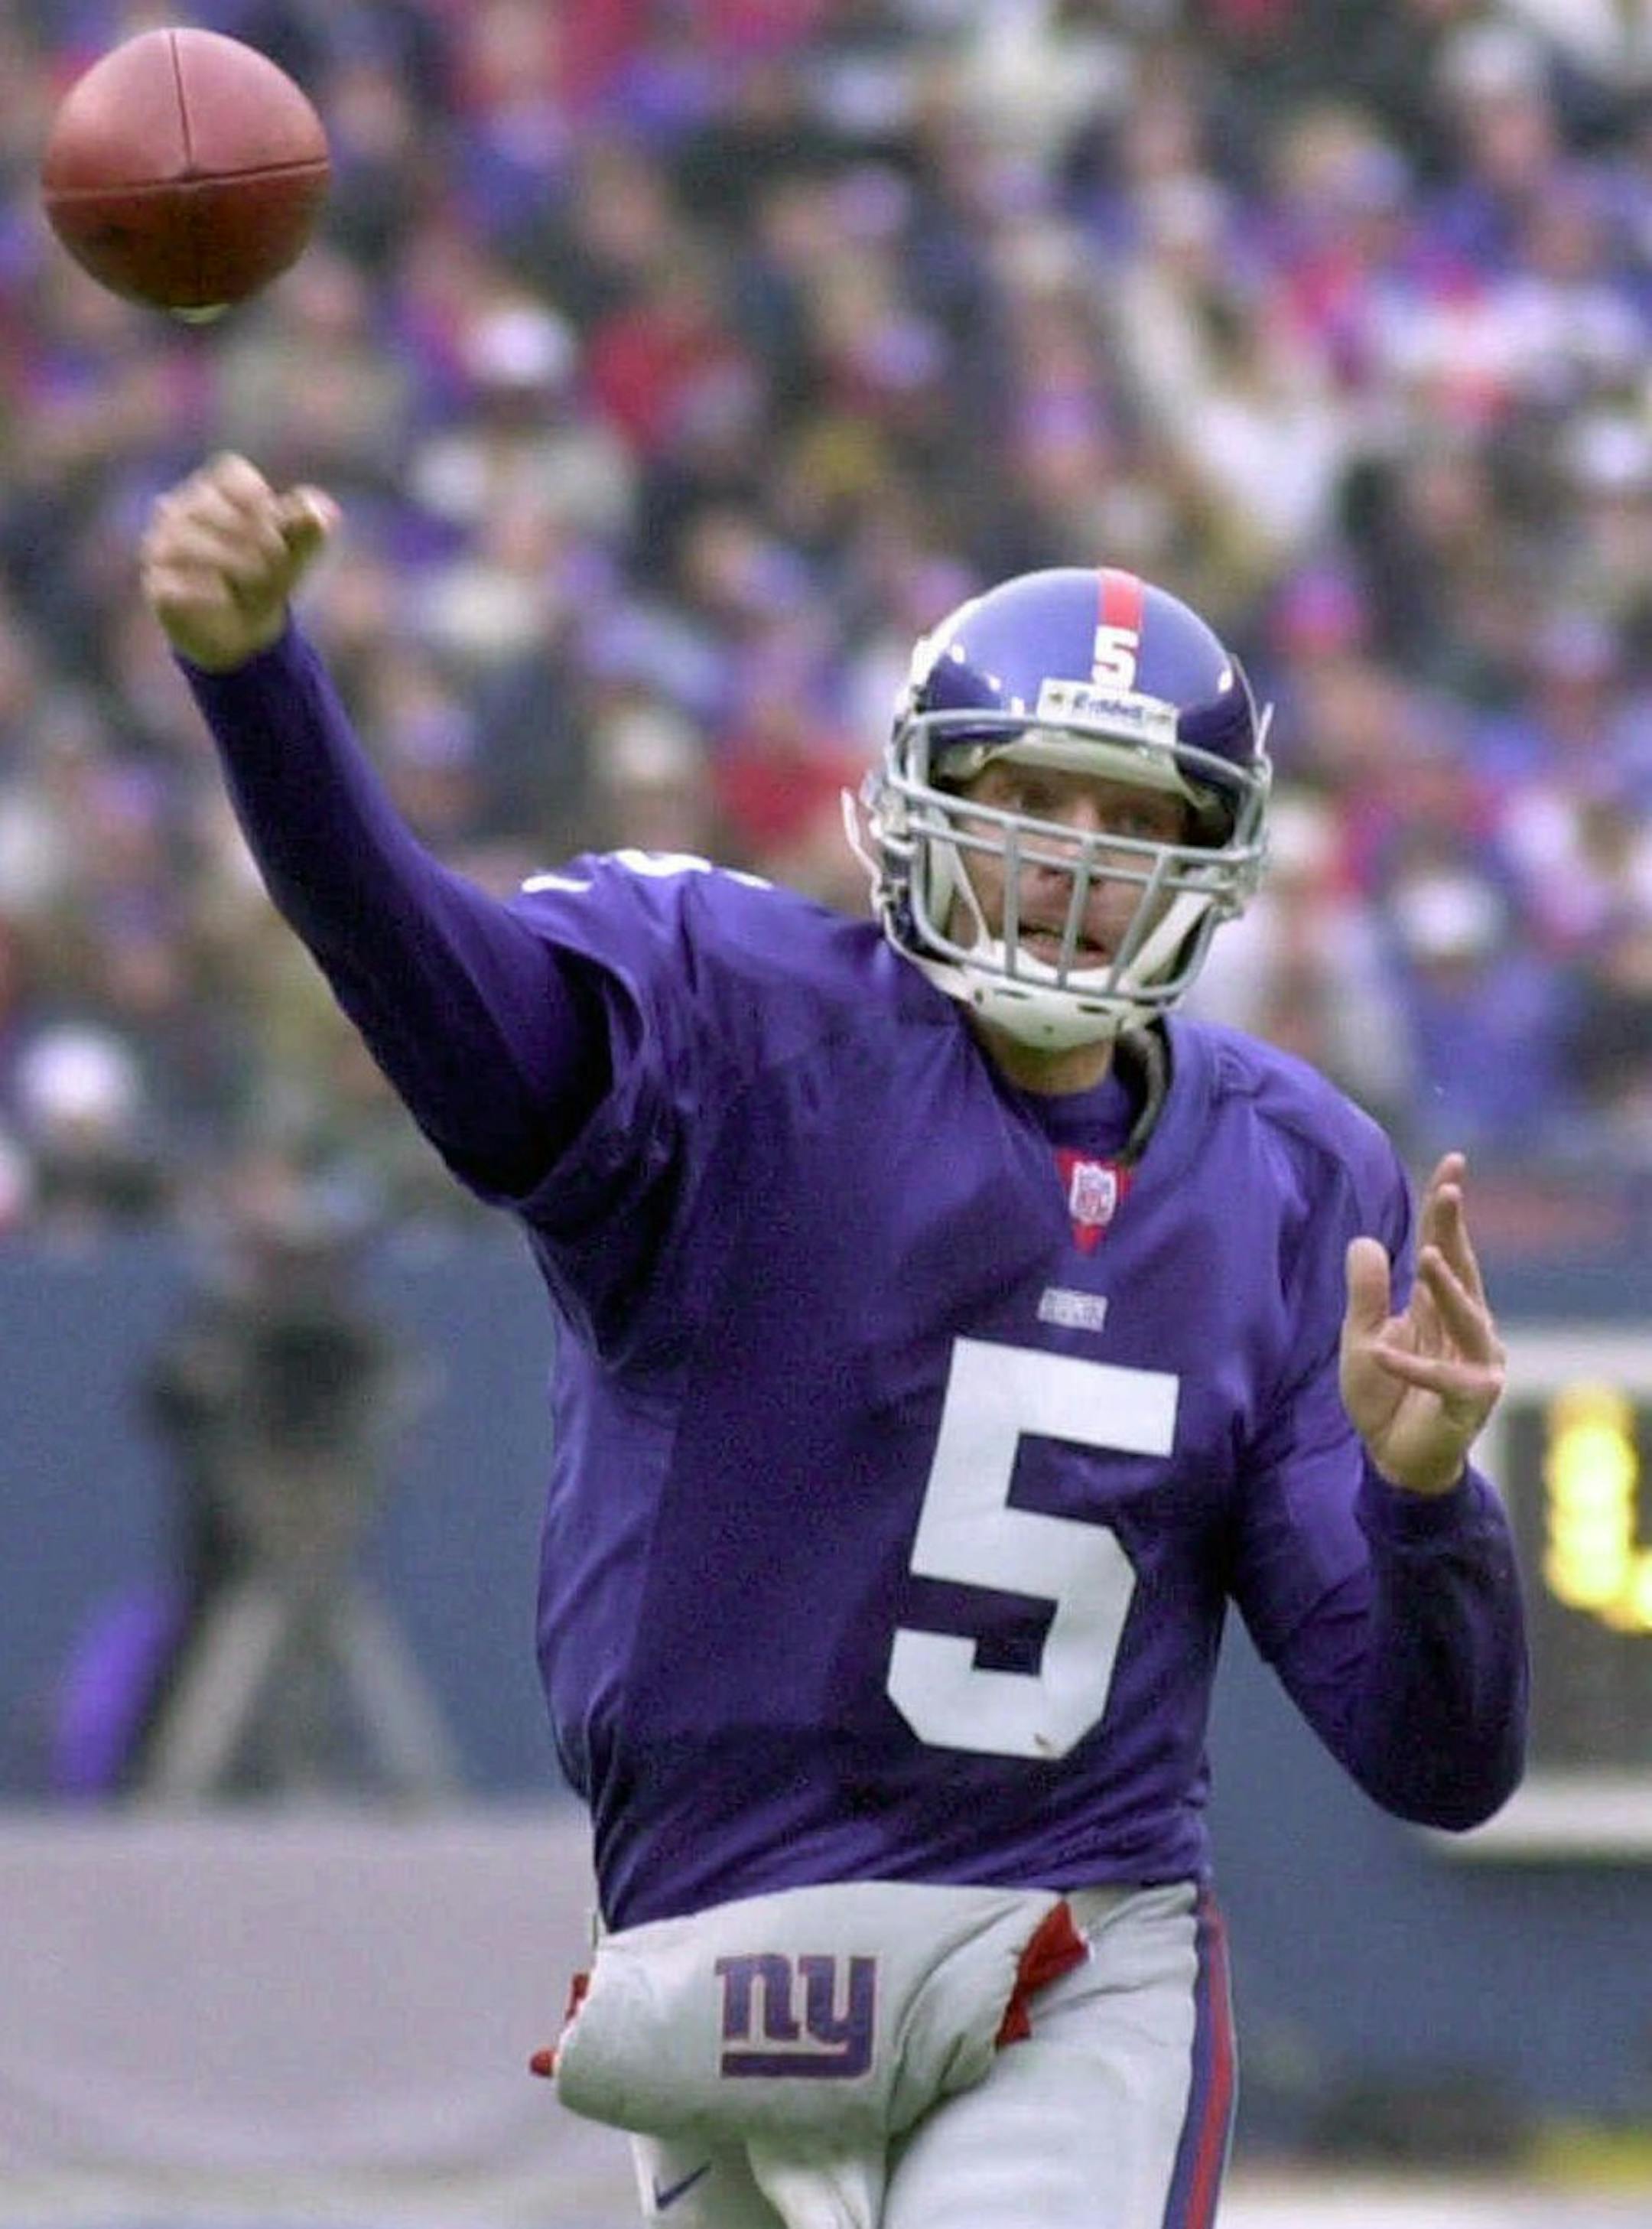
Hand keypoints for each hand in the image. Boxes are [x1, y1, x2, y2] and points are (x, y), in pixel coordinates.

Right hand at [140, 451, 337, 671]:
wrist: (245, 634)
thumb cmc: (269, 579)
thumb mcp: (298, 555)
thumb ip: (312, 528)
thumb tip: (316, 511)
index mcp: (216, 492)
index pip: (229, 473)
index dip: (258, 498)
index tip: (280, 527)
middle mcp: (181, 512)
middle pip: (208, 504)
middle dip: (253, 534)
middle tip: (276, 563)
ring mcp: (163, 547)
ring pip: (187, 541)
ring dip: (232, 561)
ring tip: (258, 582)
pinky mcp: (158, 586)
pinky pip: (174, 583)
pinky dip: (207, 591)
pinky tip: (227, 599)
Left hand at [1339, 1152, 1505, 1496]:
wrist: (1395, 1460)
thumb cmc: (1383, 1396)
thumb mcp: (1361, 1338)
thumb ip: (1366, 1293)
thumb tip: (1365, 1240)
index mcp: (1438, 1307)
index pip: (1446, 1247)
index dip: (1447, 1208)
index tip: (1453, 1163)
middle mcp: (1466, 1328)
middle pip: (1461, 1269)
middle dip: (1455, 1229)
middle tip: (1450, 1188)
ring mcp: (1475, 1363)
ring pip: (1466, 1318)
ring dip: (1447, 1288)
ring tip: (1427, 1257)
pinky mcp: (1470, 1401)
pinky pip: (1440, 1379)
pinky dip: (1410, 1366)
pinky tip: (1382, 1351)